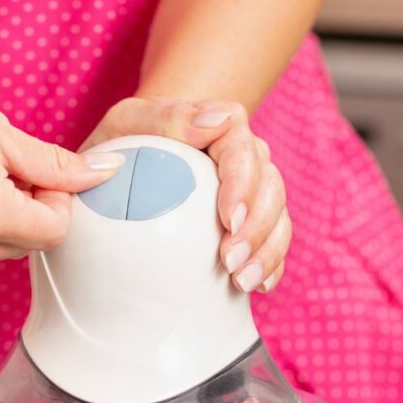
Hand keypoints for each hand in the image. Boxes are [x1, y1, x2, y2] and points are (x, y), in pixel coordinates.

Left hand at [83, 97, 289, 291]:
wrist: (128, 162)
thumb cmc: (124, 140)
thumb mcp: (127, 121)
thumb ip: (165, 116)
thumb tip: (212, 122)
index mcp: (220, 127)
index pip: (243, 147)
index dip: (243, 183)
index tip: (228, 219)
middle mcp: (245, 156)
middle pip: (269, 186)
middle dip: (257, 227)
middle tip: (231, 261)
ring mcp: (252, 188)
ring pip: (278, 215)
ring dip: (266, 251)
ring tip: (243, 281)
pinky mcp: (251, 218)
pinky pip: (274, 239)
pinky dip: (271, 263)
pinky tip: (258, 286)